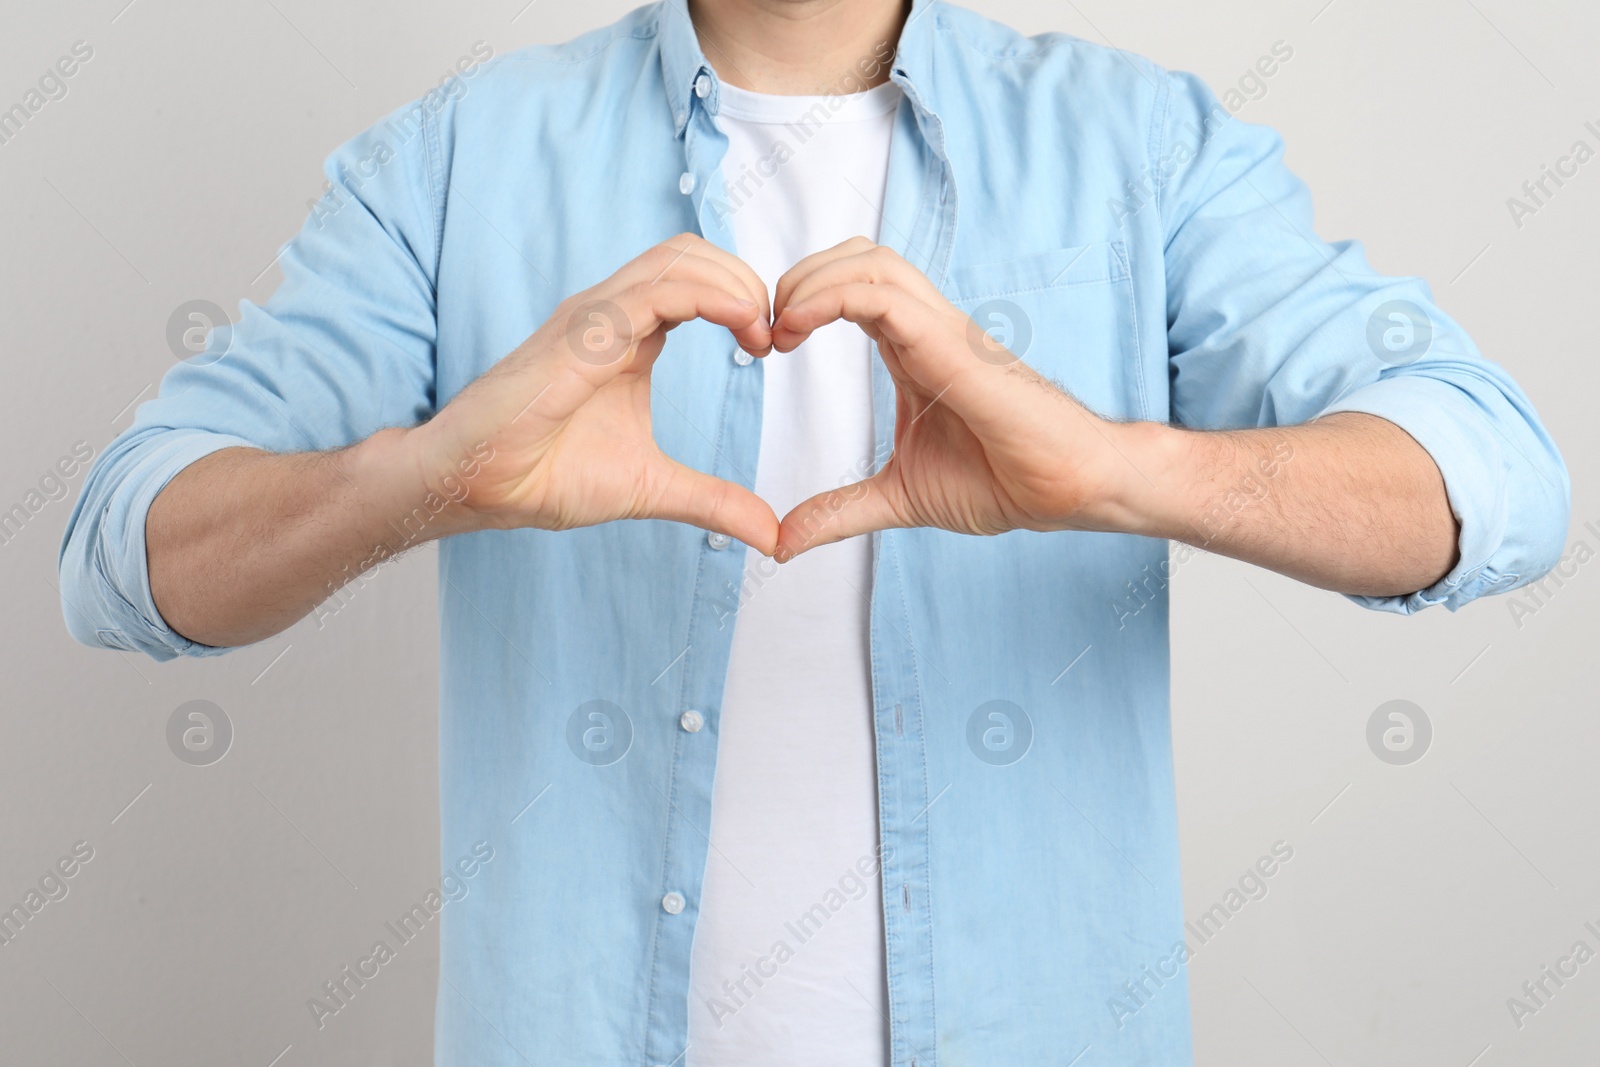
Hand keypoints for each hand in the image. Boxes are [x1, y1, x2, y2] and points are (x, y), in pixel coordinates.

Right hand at [409, 234, 780, 553]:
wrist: (473, 486)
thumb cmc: (542, 474)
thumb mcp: (651, 487)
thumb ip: (712, 502)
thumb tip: (770, 534)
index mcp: (627, 334)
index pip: (694, 279)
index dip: (741, 299)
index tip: (769, 346)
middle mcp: (610, 313)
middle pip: (692, 254)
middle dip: (746, 281)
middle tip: (775, 334)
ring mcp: (593, 318)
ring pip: (678, 260)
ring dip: (735, 284)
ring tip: (761, 331)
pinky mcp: (581, 335)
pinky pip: (654, 292)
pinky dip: (709, 298)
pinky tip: (738, 331)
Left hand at [768, 237, 1146, 559]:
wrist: (1068, 490)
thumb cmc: (1004, 480)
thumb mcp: (899, 498)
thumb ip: (840, 513)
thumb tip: (783, 543)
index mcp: (914, 349)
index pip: (853, 286)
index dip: (802, 299)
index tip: (767, 344)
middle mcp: (928, 328)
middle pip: (857, 257)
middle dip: (799, 277)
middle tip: (764, 330)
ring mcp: (945, 332)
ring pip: (871, 263)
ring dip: (811, 281)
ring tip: (778, 327)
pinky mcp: (956, 348)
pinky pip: (887, 300)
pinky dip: (833, 299)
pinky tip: (798, 329)